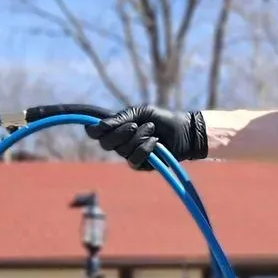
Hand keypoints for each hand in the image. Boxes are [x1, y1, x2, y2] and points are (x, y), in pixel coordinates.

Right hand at [90, 105, 207, 169]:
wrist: (183, 131)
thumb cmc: (162, 118)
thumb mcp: (141, 112)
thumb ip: (121, 118)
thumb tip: (100, 126)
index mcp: (117, 128)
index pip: (96, 133)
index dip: (94, 131)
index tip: (100, 127)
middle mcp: (120, 143)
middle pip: (106, 143)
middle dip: (121, 133)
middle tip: (135, 125)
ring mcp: (130, 155)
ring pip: (122, 151)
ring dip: (139, 138)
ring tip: (152, 130)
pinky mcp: (141, 165)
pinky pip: (135, 159)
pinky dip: (146, 148)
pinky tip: (156, 143)